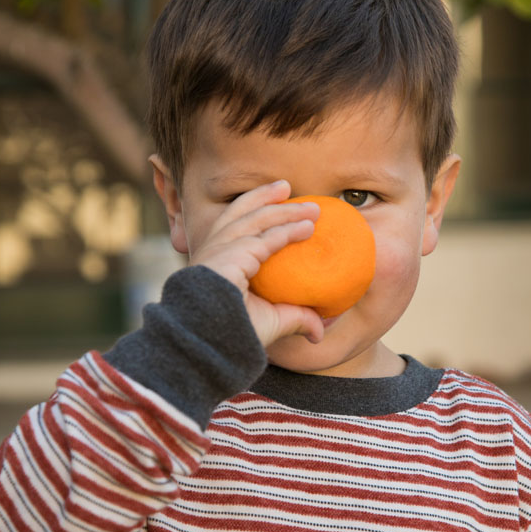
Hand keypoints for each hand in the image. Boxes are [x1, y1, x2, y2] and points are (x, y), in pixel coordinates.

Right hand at [191, 180, 324, 347]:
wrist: (213, 343)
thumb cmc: (235, 335)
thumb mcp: (270, 322)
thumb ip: (294, 319)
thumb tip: (318, 332)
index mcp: (217, 262)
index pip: (233, 227)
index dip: (254, 212)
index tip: (279, 204)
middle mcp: (214, 252)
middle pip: (238, 212)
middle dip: (263, 197)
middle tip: (286, 188)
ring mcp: (219, 251)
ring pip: (254, 220)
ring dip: (284, 210)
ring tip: (311, 207)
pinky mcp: (230, 256)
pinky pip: (265, 239)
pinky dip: (287, 231)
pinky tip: (307, 228)